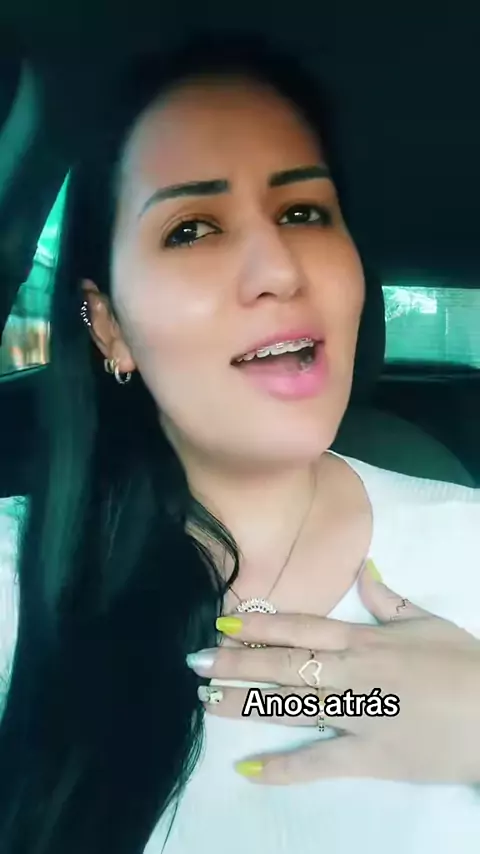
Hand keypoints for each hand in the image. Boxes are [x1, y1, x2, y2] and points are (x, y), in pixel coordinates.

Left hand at [186, 563, 479, 784]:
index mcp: (363, 639)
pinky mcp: (367, 757)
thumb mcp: (427, 621)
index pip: (301, 628)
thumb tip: (363, 567)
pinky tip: (249, 769)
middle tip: (195, 661)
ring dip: (246, 704)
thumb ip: (388, 598)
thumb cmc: (463, 664)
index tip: (222, 622)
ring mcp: (356, 715)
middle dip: (236, 662)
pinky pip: (319, 762)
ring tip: (207, 702)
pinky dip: (283, 767)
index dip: (259, 624)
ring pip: (290, 707)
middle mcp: (350, 673)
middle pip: (284, 665)